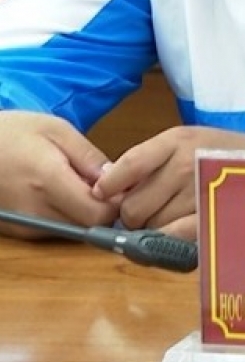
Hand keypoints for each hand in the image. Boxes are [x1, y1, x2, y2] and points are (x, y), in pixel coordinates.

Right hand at [0, 111, 118, 238]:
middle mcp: (34, 210)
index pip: (98, 214)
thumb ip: (88, 157)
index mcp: (48, 181)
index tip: (118, 185)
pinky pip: (52, 230)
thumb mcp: (56, 130)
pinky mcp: (16, 231)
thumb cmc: (10, 132)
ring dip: (82, 213)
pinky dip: (63, 216)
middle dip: (101, 208)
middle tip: (97, 184)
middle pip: (88, 226)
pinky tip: (54, 194)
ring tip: (72, 184)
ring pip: (72, 231)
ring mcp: (23, 224)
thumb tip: (117, 179)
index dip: (115, 202)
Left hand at [93, 126, 244, 237]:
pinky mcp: (210, 217)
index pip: (127, 167)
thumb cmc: (218, 151)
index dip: (109, 186)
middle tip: (146, 208)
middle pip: (132, 207)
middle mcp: (185, 167)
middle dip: (133, 213)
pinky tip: (175, 229)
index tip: (103, 194)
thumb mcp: (182, 140)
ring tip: (172, 213)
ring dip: (154, 226)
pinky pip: (171, 236)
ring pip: (150, 226)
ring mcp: (198, 193)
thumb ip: (145, 159)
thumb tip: (104, 187)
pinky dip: (167, 237)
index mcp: (176, 142)